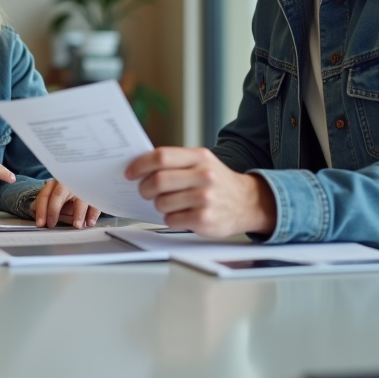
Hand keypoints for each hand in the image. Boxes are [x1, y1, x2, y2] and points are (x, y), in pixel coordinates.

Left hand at [31, 179, 100, 228]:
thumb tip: (40, 220)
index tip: (41, 223)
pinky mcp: (94, 192)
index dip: (41, 210)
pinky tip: (90, 222)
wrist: (85, 182)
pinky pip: (94, 202)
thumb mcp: (55, 199)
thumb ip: (47, 207)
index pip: (45, 196)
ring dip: (78, 213)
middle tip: (51, 224)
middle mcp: (67, 183)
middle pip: (58, 195)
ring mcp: (81, 187)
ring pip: (79, 199)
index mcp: (54, 184)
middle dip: (54, 210)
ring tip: (77, 225)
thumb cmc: (66, 195)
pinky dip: (93, 213)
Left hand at [124, 147, 274, 237]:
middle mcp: (204, 175)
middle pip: (158, 180)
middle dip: (144, 188)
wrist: (248, 202)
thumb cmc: (218, 182)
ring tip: (169, 204)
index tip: (130, 173)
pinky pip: (172, 220)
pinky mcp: (205, 219)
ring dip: (159, 205)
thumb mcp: (202, 163)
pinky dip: (171, 219)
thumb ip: (176, 162)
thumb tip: (140, 166)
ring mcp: (205, 198)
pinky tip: (181, 214)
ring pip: (162, 202)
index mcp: (199, 157)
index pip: (161, 157)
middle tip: (144, 192)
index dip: (140, 165)